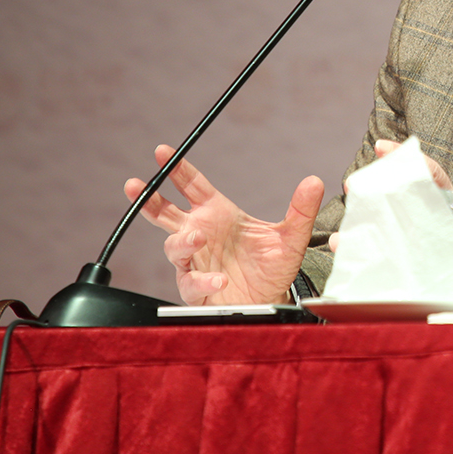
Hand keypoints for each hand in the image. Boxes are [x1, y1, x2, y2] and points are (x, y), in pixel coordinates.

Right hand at [125, 144, 323, 305]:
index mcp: (218, 213)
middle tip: (137, 185)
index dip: (177, 169)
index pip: (192, 186)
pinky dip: (202, 279)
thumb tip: (315, 182)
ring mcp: (196, 261)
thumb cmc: (274, 267)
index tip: (164, 152)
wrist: (273, 301)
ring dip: (182, 240)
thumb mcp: (292, 237)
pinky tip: (218, 278)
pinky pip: (190, 282)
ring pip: (174, 246)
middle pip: (166, 213)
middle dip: (149, 198)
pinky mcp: (197, 288)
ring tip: (197, 237)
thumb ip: (301, 210)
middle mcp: (202, 234)